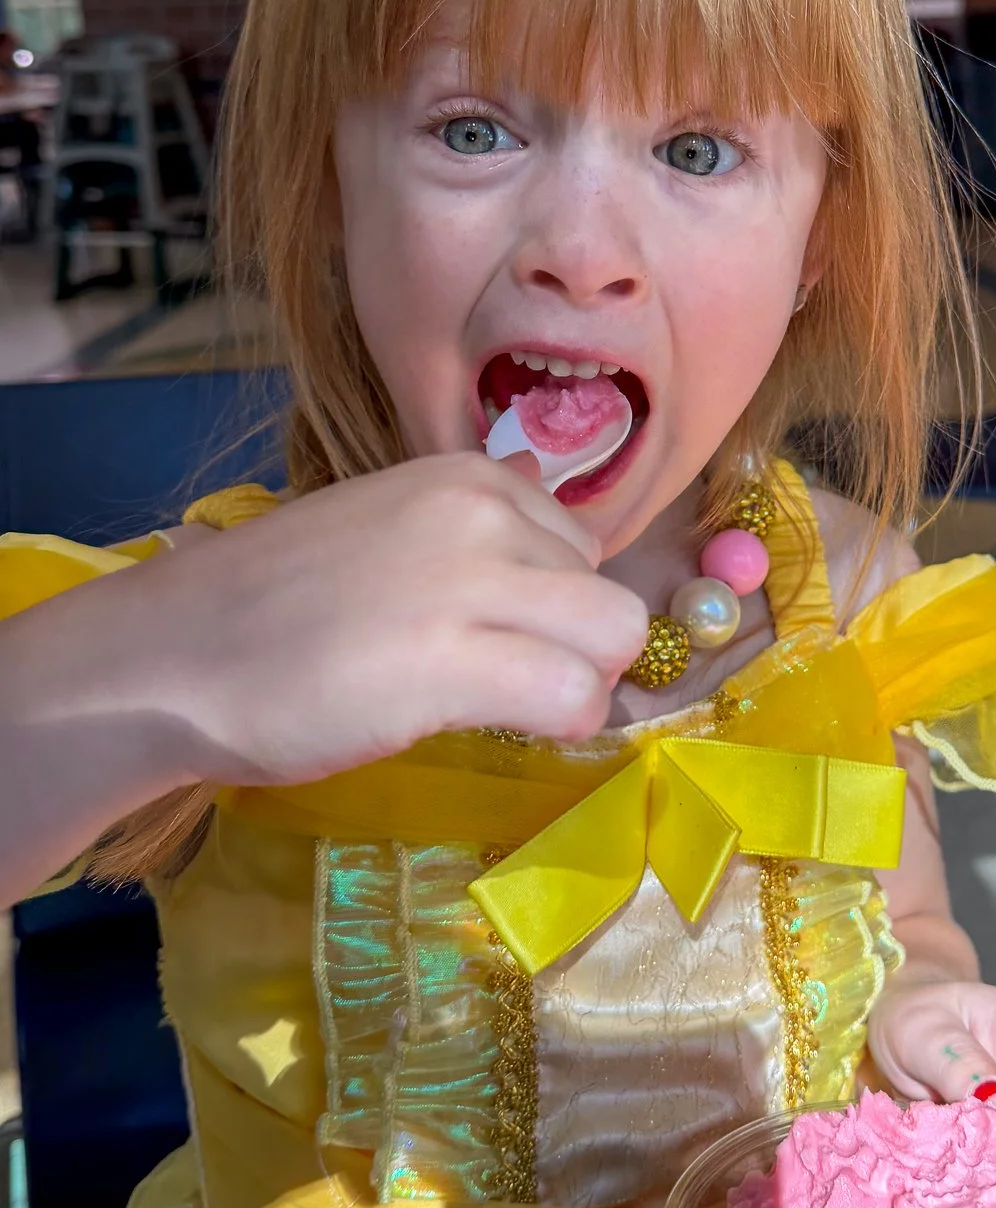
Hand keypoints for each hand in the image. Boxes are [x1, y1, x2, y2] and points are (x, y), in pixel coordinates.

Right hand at [87, 451, 651, 786]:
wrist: (169, 659)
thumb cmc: (270, 608)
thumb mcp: (386, 528)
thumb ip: (469, 532)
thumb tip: (546, 529)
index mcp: (466, 477)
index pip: (581, 547)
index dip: (555, 607)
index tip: (501, 638)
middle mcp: (480, 512)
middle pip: (609, 595)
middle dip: (581, 651)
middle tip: (513, 685)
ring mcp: (470, 582)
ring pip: (614, 639)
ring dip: (579, 689)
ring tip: (508, 708)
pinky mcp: (455, 661)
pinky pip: (576, 697)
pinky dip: (563, 726)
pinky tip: (506, 730)